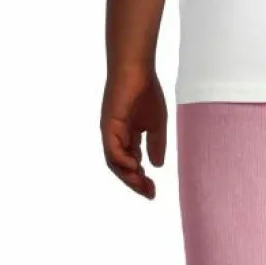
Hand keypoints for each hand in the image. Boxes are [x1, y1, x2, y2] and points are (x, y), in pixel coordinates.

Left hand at [100, 67, 166, 198]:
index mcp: (127, 137)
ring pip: (115, 163)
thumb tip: (157, 165)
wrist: (136, 70)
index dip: (141, 179)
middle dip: (135, 183)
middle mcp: (116, 138)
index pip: (132, 164)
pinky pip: (112, 151)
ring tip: (143, 185)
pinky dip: (123, 162)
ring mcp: (111, 133)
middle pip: (122, 168)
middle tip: (150, 193)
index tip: (154, 191)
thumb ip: (155, 144)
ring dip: (128, 177)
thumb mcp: (156, 124)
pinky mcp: (108, 127)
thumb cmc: (146, 92)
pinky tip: (136, 167)